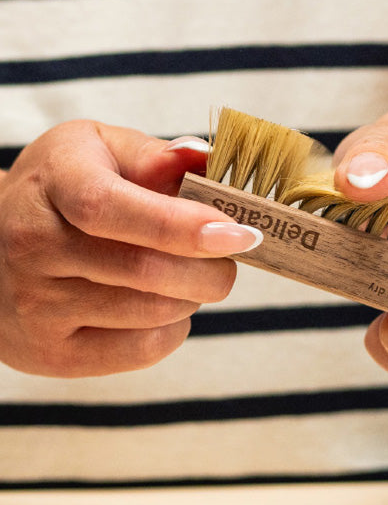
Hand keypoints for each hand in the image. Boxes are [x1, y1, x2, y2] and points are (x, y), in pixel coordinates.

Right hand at [0, 121, 262, 376]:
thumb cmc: (63, 191)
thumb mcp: (97, 150)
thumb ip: (153, 155)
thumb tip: (203, 158)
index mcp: (53, 183)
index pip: (111, 209)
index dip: (181, 225)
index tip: (237, 233)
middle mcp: (33, 246)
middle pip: (146, 271)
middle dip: (211, 269)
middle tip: (228, 258)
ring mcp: (37, 306)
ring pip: (153, 312)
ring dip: (193, 296)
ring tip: (187, 276)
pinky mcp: (52, 354)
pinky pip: (142, 350)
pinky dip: (172, 329)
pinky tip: (162, 306)